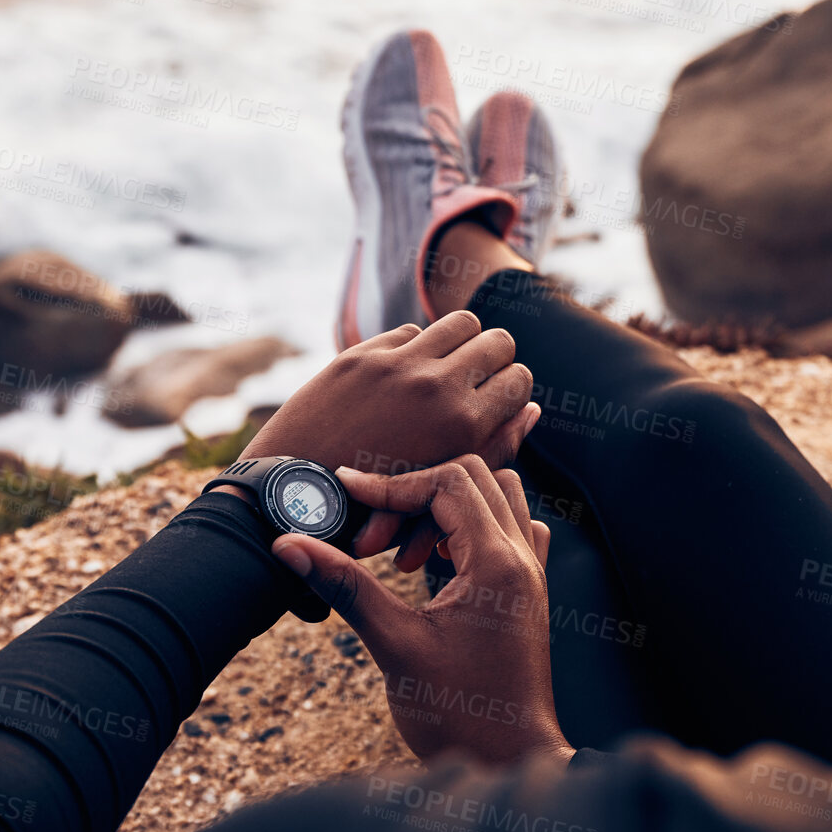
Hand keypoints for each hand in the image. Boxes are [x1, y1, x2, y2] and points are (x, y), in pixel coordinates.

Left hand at [238, 311, 534, 521]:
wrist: (298, 499)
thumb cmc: (379, 509)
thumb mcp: (446, 484)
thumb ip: (497, 445)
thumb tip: (534, 409)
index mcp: (463, 425)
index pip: (520, 379)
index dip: (514, 390)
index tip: (502, 399)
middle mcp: (435, 385)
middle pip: (498, 340)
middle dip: (497, 359)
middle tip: (484, 377)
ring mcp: (396, 365)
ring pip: (460, 322)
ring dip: (462, 343)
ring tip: (453, 365)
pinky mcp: (361, 355)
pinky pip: (409, 333)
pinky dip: (416, 349)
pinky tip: (406, 374)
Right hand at [271, 457, 573, 767]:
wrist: (510, 761)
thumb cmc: (459, 715)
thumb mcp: (394, 645)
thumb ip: (345, 585)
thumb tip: (290, 546)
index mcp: (497, 563)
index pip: (447, 484)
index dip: (390, 486)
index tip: (347, 494)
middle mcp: (522, 558)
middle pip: (472, 478)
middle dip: (412, 497)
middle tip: (371, 543)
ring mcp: (530, 573)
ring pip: (494, 497)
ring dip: (442, 509)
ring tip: (399, 558)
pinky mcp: (526, 592)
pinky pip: (508, 529)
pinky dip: (468, 528)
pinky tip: (432, 566)